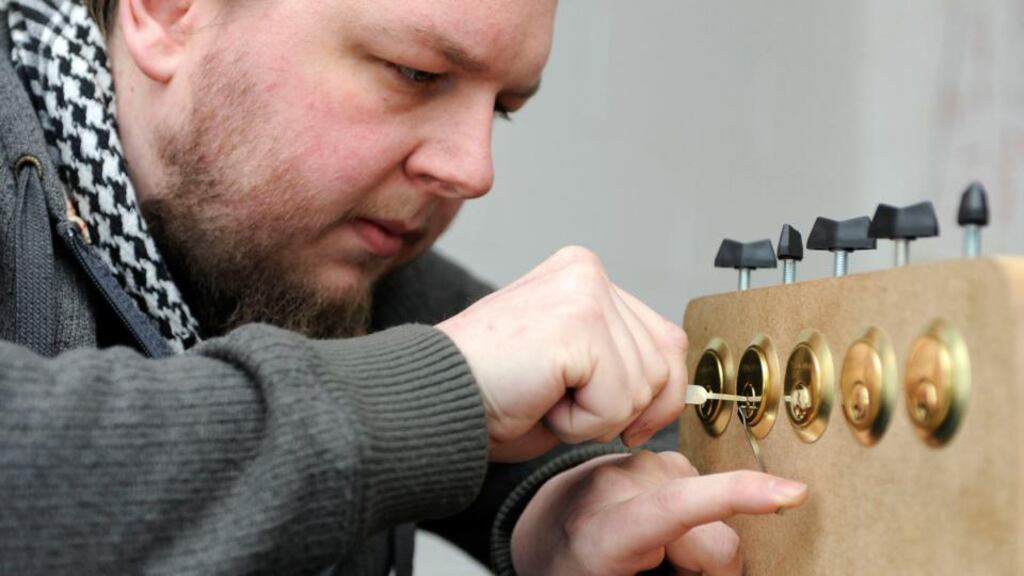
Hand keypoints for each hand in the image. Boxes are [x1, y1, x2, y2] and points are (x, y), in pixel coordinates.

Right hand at [437, 246, 686, 461]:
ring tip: (542, 396)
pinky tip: (538, 400)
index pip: (664, 340)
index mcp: (583, 277)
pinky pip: (616, 401)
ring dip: (596, 417)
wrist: (432, 400)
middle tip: (560, 404)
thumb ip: (621, 361)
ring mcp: (584, 291)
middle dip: (624, 409)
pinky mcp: (578, 321)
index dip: (651, 395)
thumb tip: (679, 388)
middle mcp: (587, 272)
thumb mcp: (574, 372)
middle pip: (665, 363)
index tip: (614, 419)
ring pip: (644, 386)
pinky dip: (580, 424)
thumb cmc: (492, 394)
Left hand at [511, 451, 808, 574]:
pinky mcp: (659, 458)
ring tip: (654, 556)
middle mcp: (622, 486)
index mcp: (602, 532)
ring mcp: (640, 465)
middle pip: (718, 541)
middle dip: (711, 575)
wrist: (545, 533)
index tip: (790, 493)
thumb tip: (720, 564)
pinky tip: (663, 530)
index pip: (675, 509)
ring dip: (701, 546)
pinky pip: (707, 496)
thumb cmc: (575, 572)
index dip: (736, 497)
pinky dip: (697, 522)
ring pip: (718, 518)